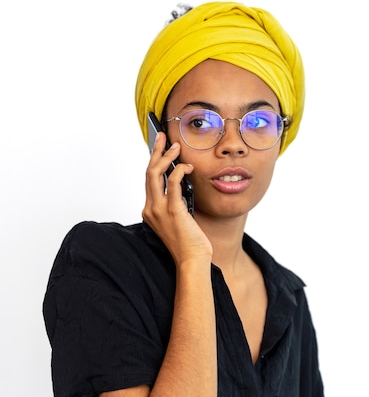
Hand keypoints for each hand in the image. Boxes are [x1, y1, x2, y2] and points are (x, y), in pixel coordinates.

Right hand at [142, 132, 212, 265]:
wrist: (191, 260)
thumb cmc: (188, 242)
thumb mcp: (178, 218)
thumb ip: (175, 202)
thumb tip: (181, 182)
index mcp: (150, 210)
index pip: (149, 180)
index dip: (153, 161)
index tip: (159, 147)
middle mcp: (150, 208)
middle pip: (148, 173)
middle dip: (155, 151)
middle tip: (162, 137)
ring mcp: (159, 209)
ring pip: (155, 174)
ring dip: (165, 157)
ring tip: (176, 147)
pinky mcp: (173, 210)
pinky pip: (172, 182)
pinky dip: (179, 170)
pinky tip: (187, 167)